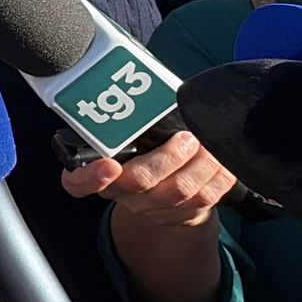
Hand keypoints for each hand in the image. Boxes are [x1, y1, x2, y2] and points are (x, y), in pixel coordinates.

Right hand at [61, 131, 237, 228]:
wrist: (162, 191)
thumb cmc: (142, 148)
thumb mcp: (125, 133)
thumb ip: (129, 117)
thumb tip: (148, 85)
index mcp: (97, 171)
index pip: (77, 183)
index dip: (90, 177)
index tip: (109, 166)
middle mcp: (122, 193)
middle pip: (141, 181)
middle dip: (169, 157)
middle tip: (187, 137)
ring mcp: (151, 208)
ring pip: (179, 192)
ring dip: (201, 165)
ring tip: (211, 145)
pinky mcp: (181, 216)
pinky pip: (204, 201)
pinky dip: (219, 179)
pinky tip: (224, 163)